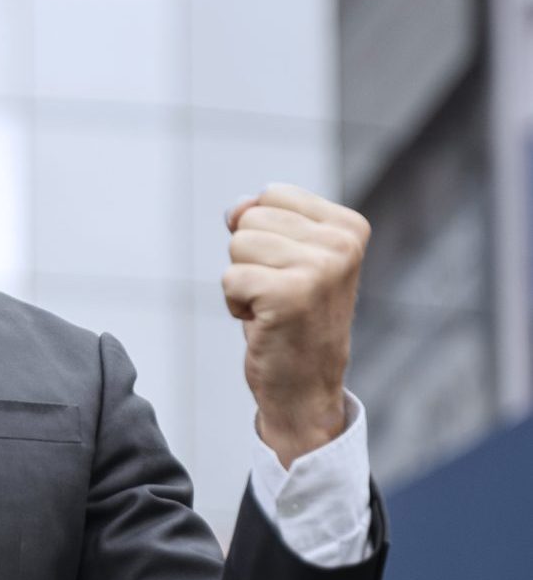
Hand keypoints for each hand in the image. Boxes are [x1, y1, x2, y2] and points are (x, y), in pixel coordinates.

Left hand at [221, 184, 370, 467]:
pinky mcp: (290, 295)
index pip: (272, 194)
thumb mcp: (284, 256)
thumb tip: (236, 208)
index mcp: (349, 227)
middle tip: (278, 293)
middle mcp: (342, 244)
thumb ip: (262, 219)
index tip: (289, 269)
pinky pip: (230, 278)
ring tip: (272, 307)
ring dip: (242, 281)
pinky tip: (264, 322)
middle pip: (251, 218)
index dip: (264, 233)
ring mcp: (320, 269)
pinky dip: (235, 303)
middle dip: (250, 258)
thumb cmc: (290, 316)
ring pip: (237, 245)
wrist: (305, 385)